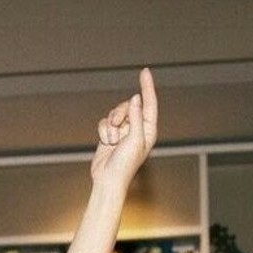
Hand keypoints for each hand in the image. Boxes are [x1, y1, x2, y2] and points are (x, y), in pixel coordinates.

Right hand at [90, 67, 157, 189]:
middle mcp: (137, 129)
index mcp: (148, 131)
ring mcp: (123, 132)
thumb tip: (136, 98)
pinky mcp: (110, 135)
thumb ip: (136, 117)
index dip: (147, 87)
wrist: (108, 180)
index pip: (149, 104)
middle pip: (128, 106)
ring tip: (112, 141)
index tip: (145, 71)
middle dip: (120, 114)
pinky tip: (106, 144)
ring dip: (111, 126)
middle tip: (118, 127)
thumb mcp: (135, 140)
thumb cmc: (125, 165)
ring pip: (114, 113)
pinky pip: (104, 122)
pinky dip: (103, 132)